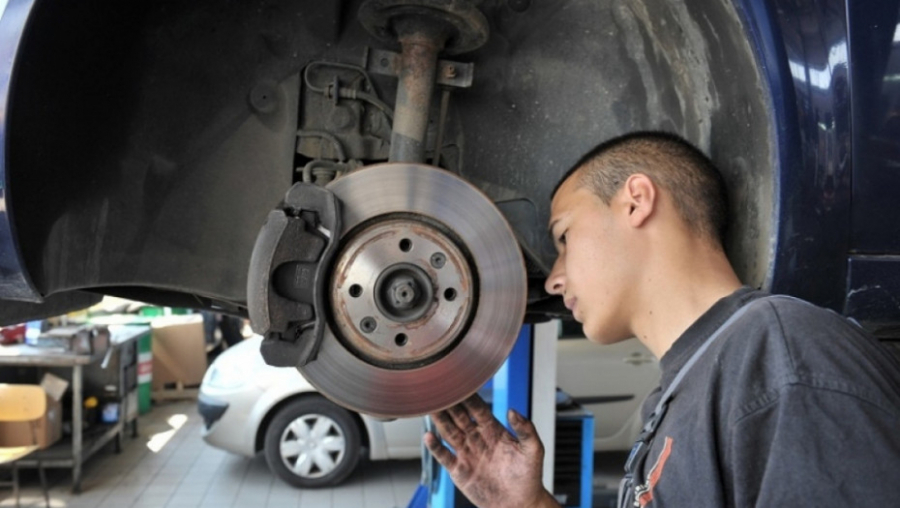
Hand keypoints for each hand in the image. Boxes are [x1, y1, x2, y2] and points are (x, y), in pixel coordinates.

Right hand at [424, 394, 559, 507]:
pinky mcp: (459, 470)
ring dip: (440, 420)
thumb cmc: (528, 477)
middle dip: (450, 404)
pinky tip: (428, 436)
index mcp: (494, 430)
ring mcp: (467, 453)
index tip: (461, 384)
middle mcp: (477, 438)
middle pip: (460, 417)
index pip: (478, 409)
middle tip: (440, 390)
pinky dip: (435, 447)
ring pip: (449, 432)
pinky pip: (444, 456)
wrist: (519, 504)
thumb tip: (513, 411)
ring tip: (430, 407)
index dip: (469, 398)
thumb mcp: (533, 450)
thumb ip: (526, 429)